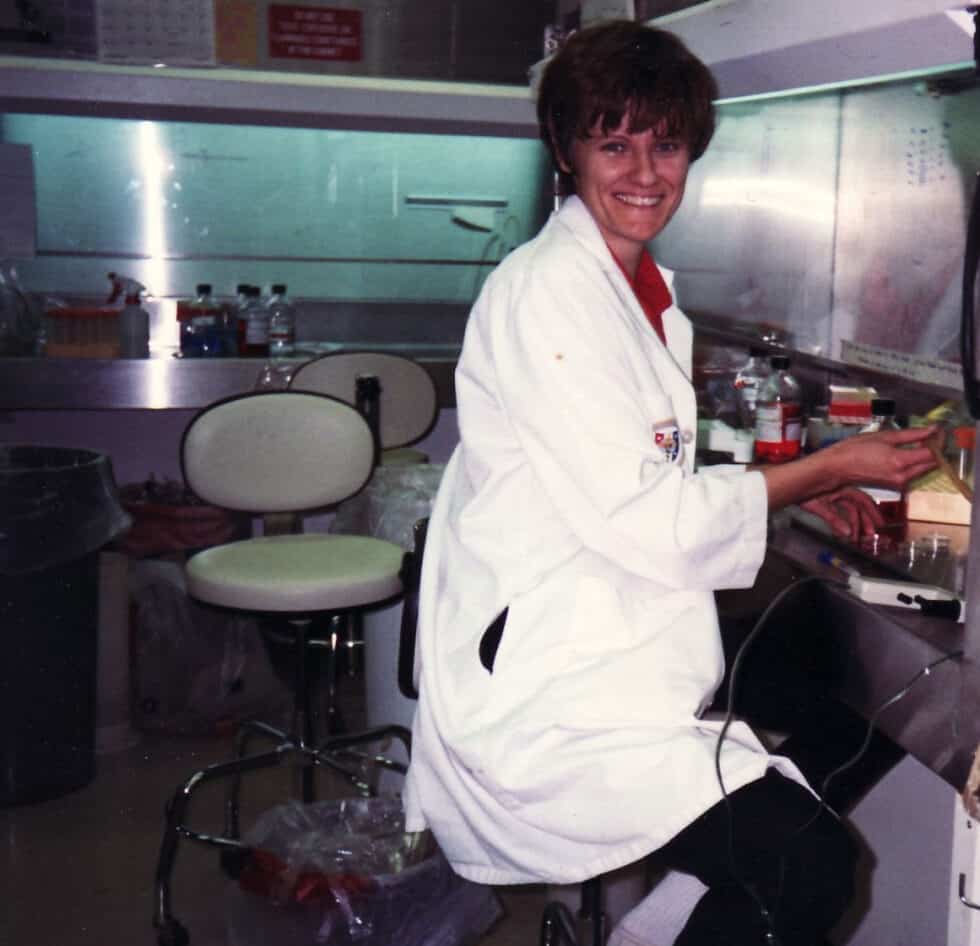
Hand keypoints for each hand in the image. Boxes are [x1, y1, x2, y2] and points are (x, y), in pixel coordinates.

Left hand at [800, 487, 881, 539]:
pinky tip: (843, 532)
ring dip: (853, 525)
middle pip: (857, 508)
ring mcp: (833, 497)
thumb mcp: (819, 506)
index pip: (863, 501)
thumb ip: (833, 520)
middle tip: (870, 535)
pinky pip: (838, 513)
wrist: (789, 486)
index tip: (880, 524)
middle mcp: (840, 492)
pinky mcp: (825, 502)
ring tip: (857, 537)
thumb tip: (846, 532)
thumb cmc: (802, 491)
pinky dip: (842, 523)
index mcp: (842, 489)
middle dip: (865, 522)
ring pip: (848, 512)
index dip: (873, 513)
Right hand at [822, 426, 938, 490]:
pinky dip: (914, 463)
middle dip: (933, 449)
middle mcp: (903, 476)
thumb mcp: (884, 436)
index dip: (938, 441)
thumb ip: (912, 434)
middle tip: (927, 435)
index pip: (932, 453)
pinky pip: (913, 473)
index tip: (937, 431)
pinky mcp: (895, 486)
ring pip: (923, 469)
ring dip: (923, 456)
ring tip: (914, 442)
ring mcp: (900, 483)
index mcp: (900, 461)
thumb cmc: (855, 449)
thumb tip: (932, 430)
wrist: (837, 468)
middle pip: (931, 463)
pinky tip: (904, 453)